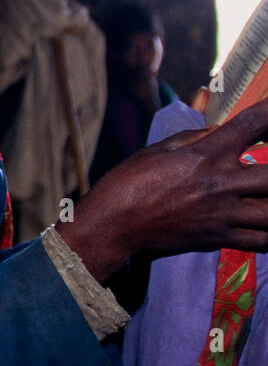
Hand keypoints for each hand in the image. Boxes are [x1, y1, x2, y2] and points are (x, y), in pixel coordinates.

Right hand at [57, 96, 267, 280]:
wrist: (113, 225)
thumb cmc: (128, 183)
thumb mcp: (157, 150)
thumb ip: (194, 138)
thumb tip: (218, 131)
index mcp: (206, 155)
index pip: (252, 125)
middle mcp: (221, 183)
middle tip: (265, 172)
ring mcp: (223, 214)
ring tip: (263, 198)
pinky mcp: (219, 238)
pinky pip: (261, 240)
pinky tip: (262, 225)